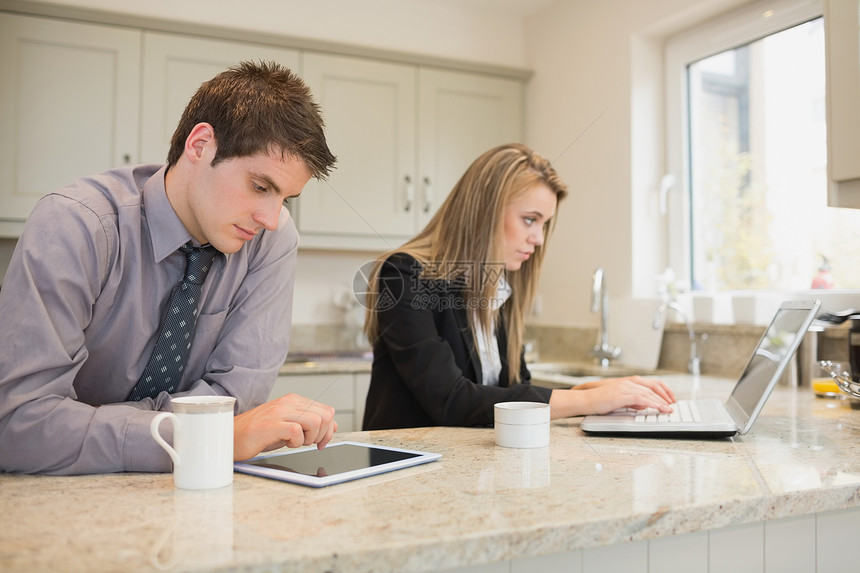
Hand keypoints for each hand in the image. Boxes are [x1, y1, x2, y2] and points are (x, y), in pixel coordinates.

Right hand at [233, 393, 336, 460]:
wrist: (231, 437)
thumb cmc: (259, 434)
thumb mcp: (289, 427)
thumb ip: (310, 424)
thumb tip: (333, 425)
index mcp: (294, 400)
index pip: (327, 410)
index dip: (329, 430)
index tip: (320, 442)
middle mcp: (288, 402)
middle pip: (325, 415)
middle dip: (322, 434)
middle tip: (308, 443)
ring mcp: (280, 412)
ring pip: (316, 421)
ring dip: (310, 438)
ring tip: (295, 442)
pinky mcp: (272, 424)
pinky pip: (297, 431)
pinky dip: (296, 442)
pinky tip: (285, 443)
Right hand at [549, 376, 675, 417]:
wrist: (585, 400)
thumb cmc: (599, 401)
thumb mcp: (618, 400)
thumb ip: (631, 401)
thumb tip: (642, 405)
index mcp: (628, 381)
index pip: (651, 383)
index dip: (663, 390)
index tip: (670, 398)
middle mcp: (629, 382)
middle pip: (653, 386)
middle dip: (665, 395)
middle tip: (673, 404)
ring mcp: (626, 387)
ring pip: (649, 393)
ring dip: (661, 402)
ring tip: (669, 409)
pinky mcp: (623, 394)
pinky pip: (642, 398)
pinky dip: (653, 403)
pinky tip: (659, 408)